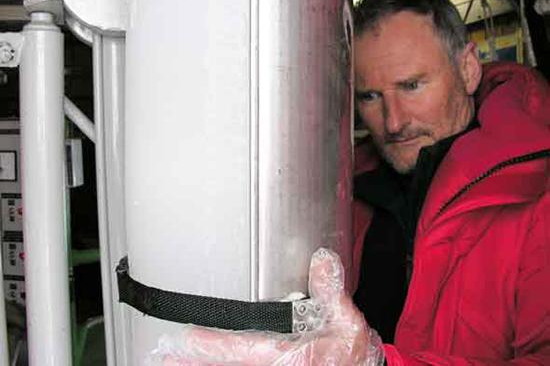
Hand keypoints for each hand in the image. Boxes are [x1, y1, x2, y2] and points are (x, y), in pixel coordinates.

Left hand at [154, 248, 383, 365]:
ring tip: (170, 365)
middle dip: (193, 364)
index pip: (243, 349)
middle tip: (163, 358)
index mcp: (290, 357)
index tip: (187, 337)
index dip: (212, 345)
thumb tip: (319, 259)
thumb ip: (331, 291)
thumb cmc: (351, 356)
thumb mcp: (348, 323)